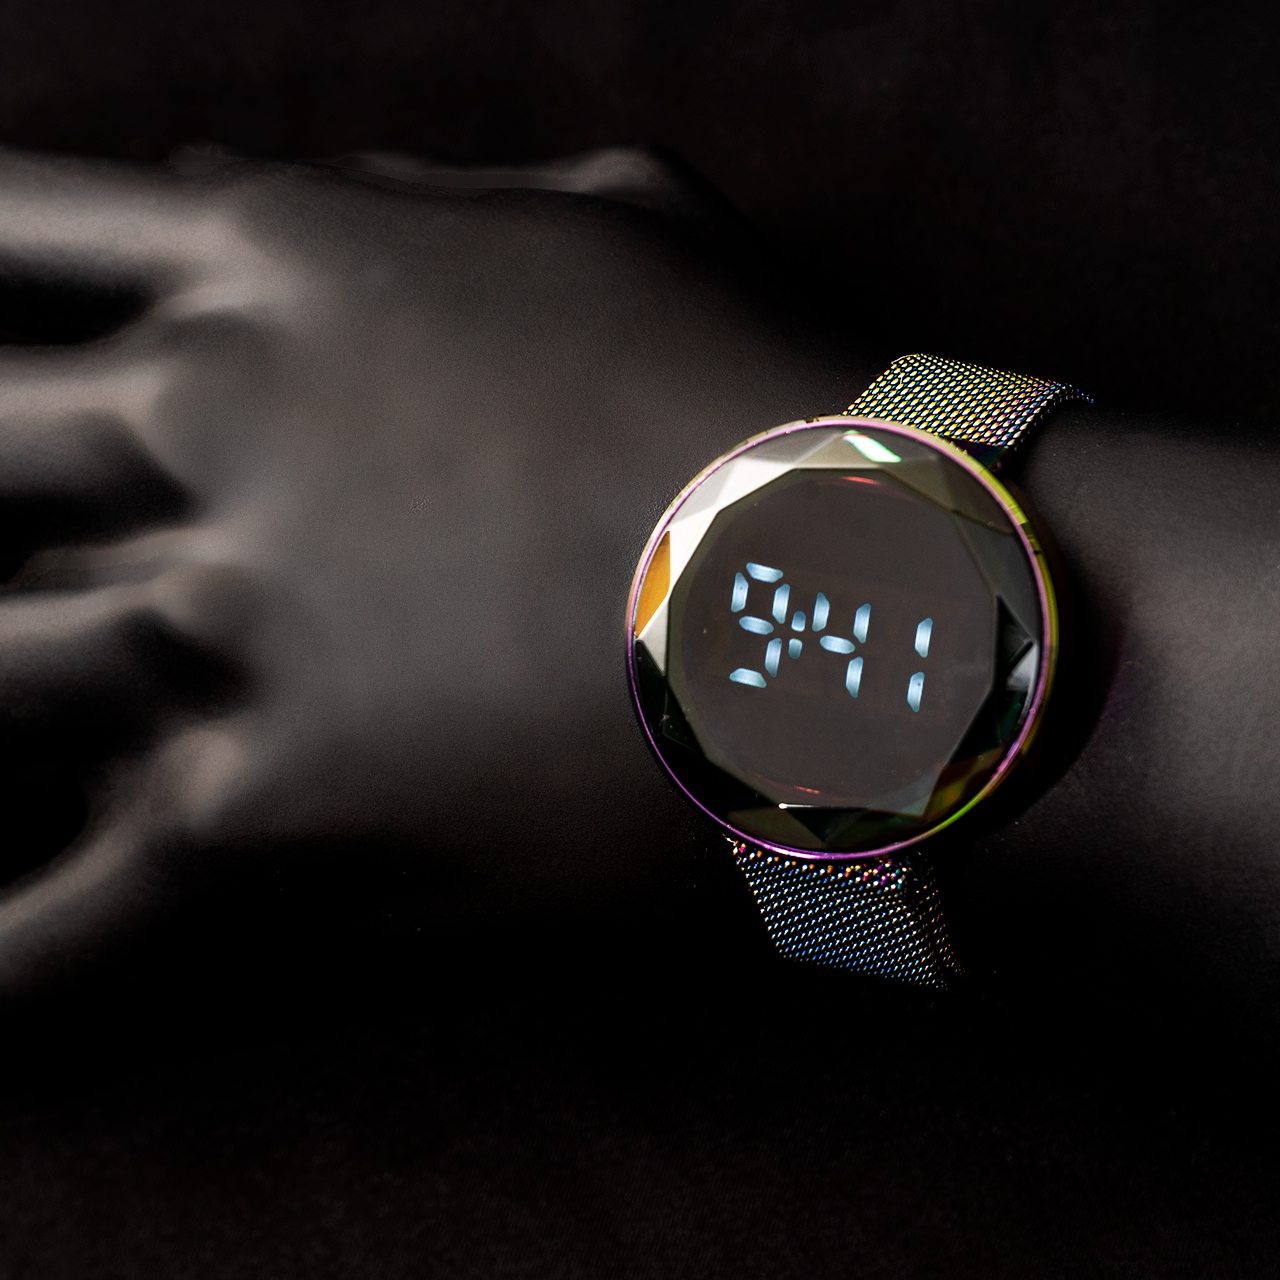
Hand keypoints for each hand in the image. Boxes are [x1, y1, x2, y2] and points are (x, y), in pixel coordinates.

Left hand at [0, 146, 858, 997]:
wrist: (885, 602)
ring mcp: (221, 629)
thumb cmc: (762, 397)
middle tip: (6, 544)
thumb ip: (398, 203)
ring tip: (0, 734)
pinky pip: (50, 929)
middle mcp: (214, 426)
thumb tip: (216, 187)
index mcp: (285, 266)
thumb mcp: (606, 228)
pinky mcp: (263, 823)